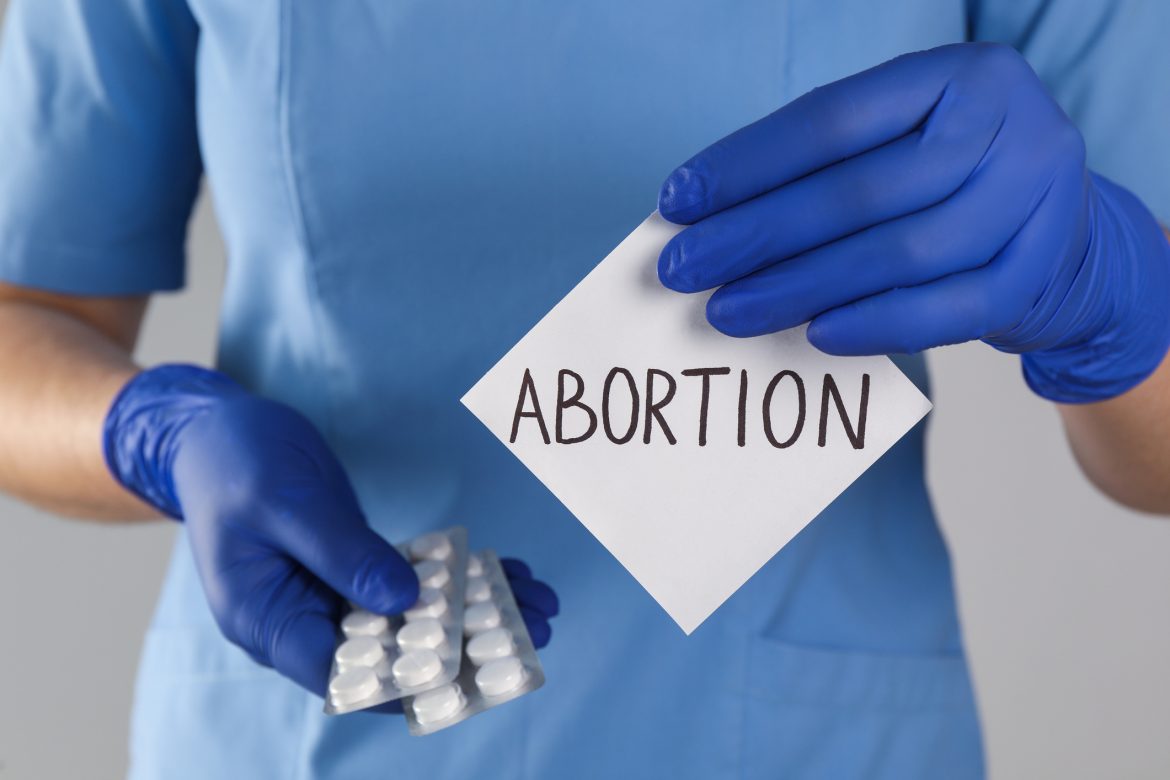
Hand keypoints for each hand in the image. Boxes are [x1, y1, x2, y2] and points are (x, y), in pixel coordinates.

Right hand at [103, 365, 557, 697]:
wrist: (216, 430)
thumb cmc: (235, 463)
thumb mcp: (286, 503)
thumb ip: (342, 553)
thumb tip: (404, 602)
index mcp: (265, 621)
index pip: (339, 672)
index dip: (402, 679)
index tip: (469, 667)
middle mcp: (298, 620)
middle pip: (384, 652)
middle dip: (457, 647)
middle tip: (529, 632)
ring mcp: (326, 595)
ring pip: (404, 620)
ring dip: (467, 614)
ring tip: (536, 604)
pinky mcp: (350, 568)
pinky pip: (406, 584)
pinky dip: (451, 581)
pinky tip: (502, 571)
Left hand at [658, 43, 1169, 402]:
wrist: (1063, 234)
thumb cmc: (948, 183)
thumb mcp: (899, 147)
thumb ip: (820, 171)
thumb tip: (706, 218)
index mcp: (958, 76)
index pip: (833, 120)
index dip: (747, 164)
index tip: (677, 202)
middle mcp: (1007, 127)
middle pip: (860, 191)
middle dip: (757, 234)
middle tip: (684, 269)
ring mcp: (1035, 201)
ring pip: (899, 254)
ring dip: (800, 288)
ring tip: (727, 310)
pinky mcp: (1037, 274)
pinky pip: (946, 311)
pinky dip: (875, 325)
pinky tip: (813, 334)